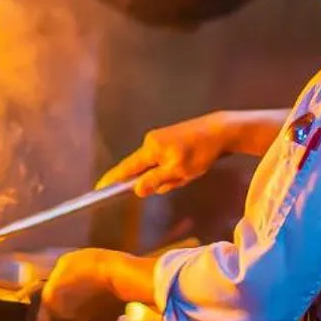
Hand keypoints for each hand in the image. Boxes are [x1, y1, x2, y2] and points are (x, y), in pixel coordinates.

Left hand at [36, 250, 130, 320]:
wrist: (120, 276)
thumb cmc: (90, 265)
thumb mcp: (65, 264)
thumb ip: (54, 281)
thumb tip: (53, 286)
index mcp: (51, 304)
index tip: (44, 313)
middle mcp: (65, 319)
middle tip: (62, 307)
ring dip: (74, 319)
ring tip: (82, 301)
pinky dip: (93, 317)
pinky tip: (99, 302)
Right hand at [99, 113, 237, 196]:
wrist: (221, 131)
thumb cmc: (200, 152)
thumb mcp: (178, 171)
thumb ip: (156, 180)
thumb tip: (136, 189)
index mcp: (150, 149)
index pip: (126, 168)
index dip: (113, 179)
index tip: (99, 189)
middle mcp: (151, 142)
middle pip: (145, 170)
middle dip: (160, 180)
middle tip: (182, 178)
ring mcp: (160, 139)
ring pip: (158, 167)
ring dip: (172, 175)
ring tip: (191, 170)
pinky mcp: (170, 139)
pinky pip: (166, 161)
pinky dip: (176, 169)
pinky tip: (192, 166)